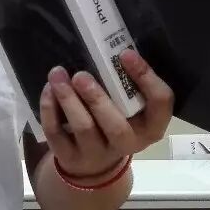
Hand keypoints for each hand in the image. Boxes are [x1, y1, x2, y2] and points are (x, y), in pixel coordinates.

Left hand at [39, 50, 173, 178]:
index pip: (160, 103)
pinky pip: (57, 134)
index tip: (126, 53)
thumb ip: (126, 84)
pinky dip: (50, 110)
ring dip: (69, 100)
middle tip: (80, 75)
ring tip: (57, 75)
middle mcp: (129, 143)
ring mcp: (98, 154)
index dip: (147, 78)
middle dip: (97, 99)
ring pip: (84, 129)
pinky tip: (48, 90)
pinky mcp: (70, 157)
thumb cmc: (116, 121)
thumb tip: (112, 45)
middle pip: (116, 125)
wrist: (94, 164)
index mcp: (151, 127)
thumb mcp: (130, 106)